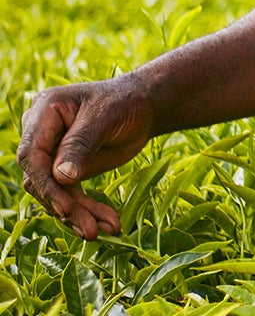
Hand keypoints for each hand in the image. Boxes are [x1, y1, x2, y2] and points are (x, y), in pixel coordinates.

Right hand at [17, 75, 154, 238]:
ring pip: (54, 193)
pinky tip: (107, 224)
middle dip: (65, 206)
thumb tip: (60, 177)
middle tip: (90, 230)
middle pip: (41, 179)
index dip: (46, 183)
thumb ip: (81, 144)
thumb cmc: (125, 101)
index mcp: (45, 112)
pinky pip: (69, 196)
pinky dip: (86, 211)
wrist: (145, 106)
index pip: (32, 154)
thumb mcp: (105, 116)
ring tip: (102, 231)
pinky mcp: (66, 172)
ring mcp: (52, 155)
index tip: (65, 207)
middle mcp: (41, 135)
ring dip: (78, 214)